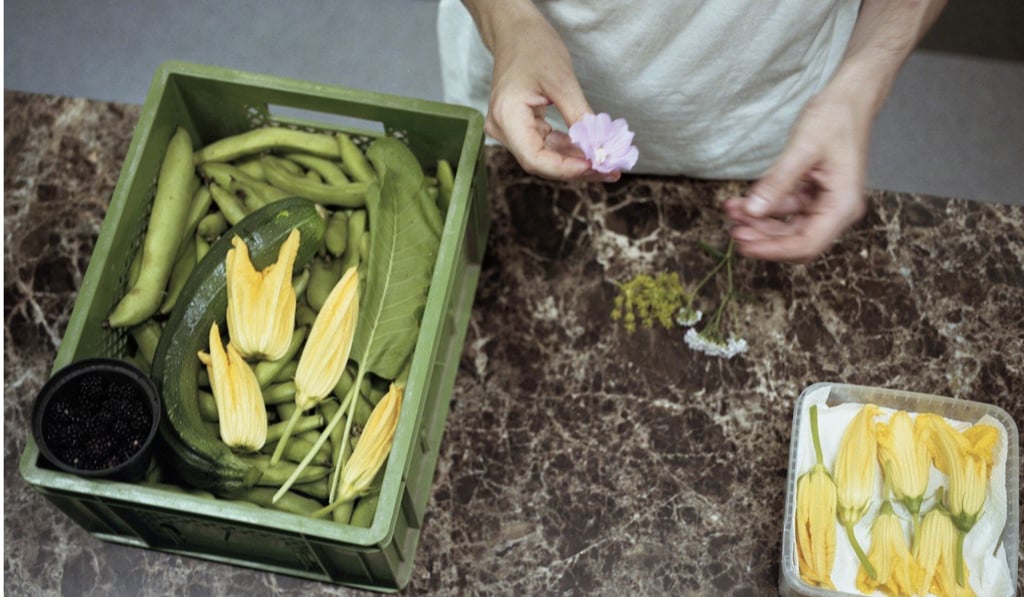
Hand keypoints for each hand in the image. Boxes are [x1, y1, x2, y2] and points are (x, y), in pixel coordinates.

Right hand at [482, 4, 616, 181]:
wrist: (516, 33)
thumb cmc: (533, 48)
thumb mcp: (561, 80)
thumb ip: (578, 114)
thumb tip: (598, 146)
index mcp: (507, 116)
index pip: (535, 158)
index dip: (566, 169)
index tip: (595, 166)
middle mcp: (504, 129)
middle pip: (541, 162)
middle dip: (576, 169)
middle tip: (610, 172)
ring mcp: (511, 131)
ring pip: (546, 158)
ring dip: (575, 162)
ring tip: (607, 166)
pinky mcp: (521, 129)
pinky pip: (546, 146)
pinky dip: (569, 151)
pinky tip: (592, 153)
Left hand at [723, 90, 871, 262]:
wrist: (848, 99)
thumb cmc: (835, 118)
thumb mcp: (802, 148)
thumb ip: (777, 182)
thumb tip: (753, 211)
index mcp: (843, 205)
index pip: (807, 244)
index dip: (774, 250)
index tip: (745, 246)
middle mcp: (837, 210)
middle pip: (796, 240)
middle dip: (763, 237)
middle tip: (733, 231)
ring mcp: (825, 203)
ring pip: (787, 227)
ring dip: (759, 222)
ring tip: (732, 210)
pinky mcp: (813, 195)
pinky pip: (786, 210)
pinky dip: (764, 207)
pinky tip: (741, 202)